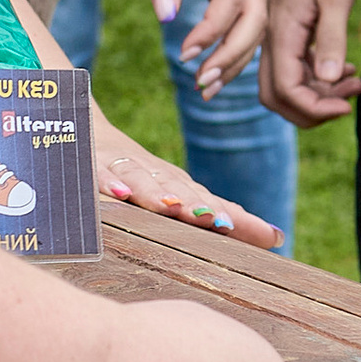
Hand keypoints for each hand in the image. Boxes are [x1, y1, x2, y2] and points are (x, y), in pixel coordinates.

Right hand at [90, 106, 280, 248]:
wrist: (83, 124)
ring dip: (159, 194)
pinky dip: (108, 183)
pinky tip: (120, 195)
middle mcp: (155, 175)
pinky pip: (98, 175)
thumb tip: (277, 236)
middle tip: (223, 223)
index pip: (214, 203)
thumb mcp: (172, 193)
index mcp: (177, 185)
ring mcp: (123, 169)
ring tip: (175, 208)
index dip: (241, 220)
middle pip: (182, 190)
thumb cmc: (136, 172)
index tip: (271, 237)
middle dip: (201, 207)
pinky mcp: (91, 165)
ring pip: (143, 181)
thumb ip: (215, 214)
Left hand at [138, 0, 267, 93]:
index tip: (185, 53)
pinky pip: (244, 25)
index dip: (212, 31)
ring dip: (235, 61)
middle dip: (233, 55)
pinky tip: (212, 75)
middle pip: (256, 20)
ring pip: (256, 28)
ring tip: (205, 89)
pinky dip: (232, 52)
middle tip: (202, 82)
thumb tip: (166, 17)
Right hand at [264, 0, 360, 122]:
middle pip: (277, 94)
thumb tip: (326, 79)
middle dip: (311, 109)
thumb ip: (330, 38)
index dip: (314, 107)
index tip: (347, 105)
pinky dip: (318, 75)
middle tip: (348, 101)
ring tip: (354, 83)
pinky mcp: (290, 24)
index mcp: (281, 29)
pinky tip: (345, 68)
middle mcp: (274, 34)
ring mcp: (280, 30)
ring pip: (287, 81)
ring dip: (319, 92)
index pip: (285, 89)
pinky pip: (296, 63)